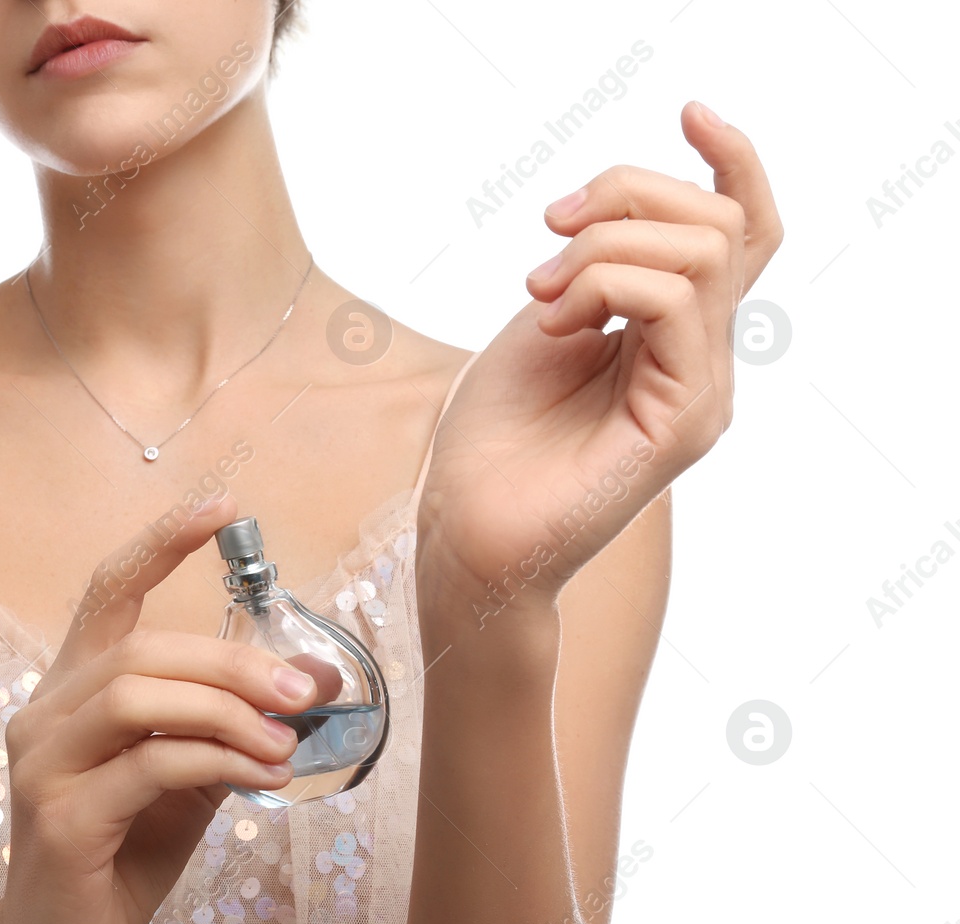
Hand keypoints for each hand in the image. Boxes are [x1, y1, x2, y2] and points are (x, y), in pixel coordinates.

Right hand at [0, 492, 320, 923]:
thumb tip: (309, 682)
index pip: (107, 594)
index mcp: (70, 693)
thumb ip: (225, 730)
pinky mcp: (59, 817)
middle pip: (140, 649)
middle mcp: (44, 714)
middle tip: (301, 690)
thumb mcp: (183, 782)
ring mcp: (42, 764)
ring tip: (285, 741)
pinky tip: (262, 778)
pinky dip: (217, 762)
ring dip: (227, 711)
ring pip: (138, 694)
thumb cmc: (119, 857)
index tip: (221, 508)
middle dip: (232, 661)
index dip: (160, 545)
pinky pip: (149, 763)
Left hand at [417, 101, 783, 616]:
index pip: (740, 233)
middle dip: (626, 196)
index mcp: (673, 334)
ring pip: (701, 254)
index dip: (732, 162)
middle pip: (720, 224)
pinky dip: (604, 285)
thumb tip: (625, 220)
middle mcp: (701, 359)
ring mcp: (700, 390)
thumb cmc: (493, 434)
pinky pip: (677, 304)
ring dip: (600, 247)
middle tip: (548, 233)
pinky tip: (556, 322)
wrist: (466, 526)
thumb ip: (598, 269)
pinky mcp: (684, 420)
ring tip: (540, 296)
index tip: (689, 113)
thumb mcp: (546, 320)